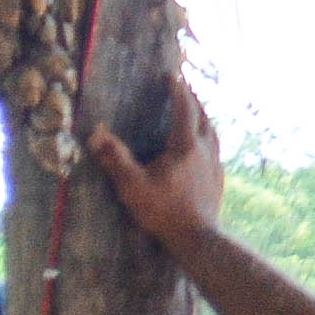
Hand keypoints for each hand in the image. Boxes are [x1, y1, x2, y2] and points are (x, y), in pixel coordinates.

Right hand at [92, 78, 223, 248]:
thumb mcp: (132, 185)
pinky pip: (215, 152)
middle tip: (186, 90)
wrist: (197, 238)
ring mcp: (215, 165)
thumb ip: (115, 158)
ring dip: (204, 119)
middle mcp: (204, 150)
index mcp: (185, 146)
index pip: (184, 109)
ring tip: (198, 114)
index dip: (178, 90)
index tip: (173, 75)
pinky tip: (202, 150)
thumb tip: (95, 134)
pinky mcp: (218, 181)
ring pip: (213, 133)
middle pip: (203, 117)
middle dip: (194, 101)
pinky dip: (208, 141)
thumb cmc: (163, 211)